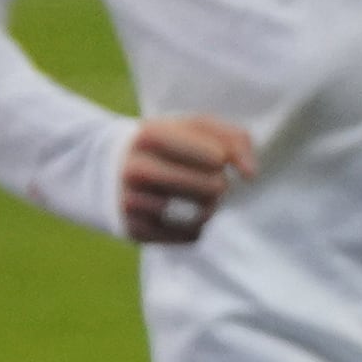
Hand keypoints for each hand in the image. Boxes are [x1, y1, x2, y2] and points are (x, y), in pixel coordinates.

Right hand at [121, 114, 255, 246]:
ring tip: (194, 194)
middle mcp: (136, 169)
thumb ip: (235, 139)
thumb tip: (251, 175)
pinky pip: (191, 236)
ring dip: (209, 206)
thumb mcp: (196, 126)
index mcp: (151, 135)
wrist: (110, 167)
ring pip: (203, 213)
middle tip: (206, 178)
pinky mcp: (134, 230)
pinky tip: (183, 213)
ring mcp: (132, 201)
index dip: (223, 157)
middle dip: (219, 184)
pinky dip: (196, 226)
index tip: (211, 155)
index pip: (217, 156)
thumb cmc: (168, 143)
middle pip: (214, 187)